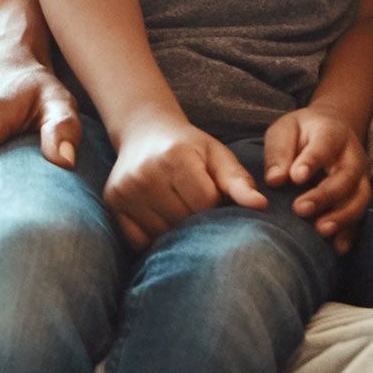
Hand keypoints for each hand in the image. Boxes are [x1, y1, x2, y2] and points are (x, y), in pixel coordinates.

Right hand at [104, 120, 265, 250]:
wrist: (146, 132)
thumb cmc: (190, 147)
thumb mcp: (217, 156)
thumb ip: (238, 181)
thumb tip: (260, 206)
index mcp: (176, 156)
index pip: (205, 203)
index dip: (215, 205)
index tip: (213, 195)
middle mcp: (146, 172)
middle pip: (182, 220)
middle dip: (197, 219)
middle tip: (196, 203)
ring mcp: (125, 188)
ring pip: (161, 233)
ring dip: (175, 229)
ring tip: (178, 206)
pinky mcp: (112, 201)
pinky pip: (138, 239)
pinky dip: (152, 235)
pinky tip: (160, 215)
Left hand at [263, 106, 371, 252]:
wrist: (332, 129)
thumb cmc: (301, 132)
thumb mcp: (284, 130)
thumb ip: (279, 152)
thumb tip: (275, 180)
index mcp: (332, 133)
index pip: (324, 146)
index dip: (311, 161)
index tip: (296, 177)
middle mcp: (352, 156)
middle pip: (346, 176)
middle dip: (325, 195)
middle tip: (300, 209)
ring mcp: (360, 178)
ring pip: (360, 198)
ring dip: (342, 216)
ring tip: (321, 230)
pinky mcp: (359, 196)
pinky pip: (361, 217)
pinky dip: (351, 233)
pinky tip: (338, 249)